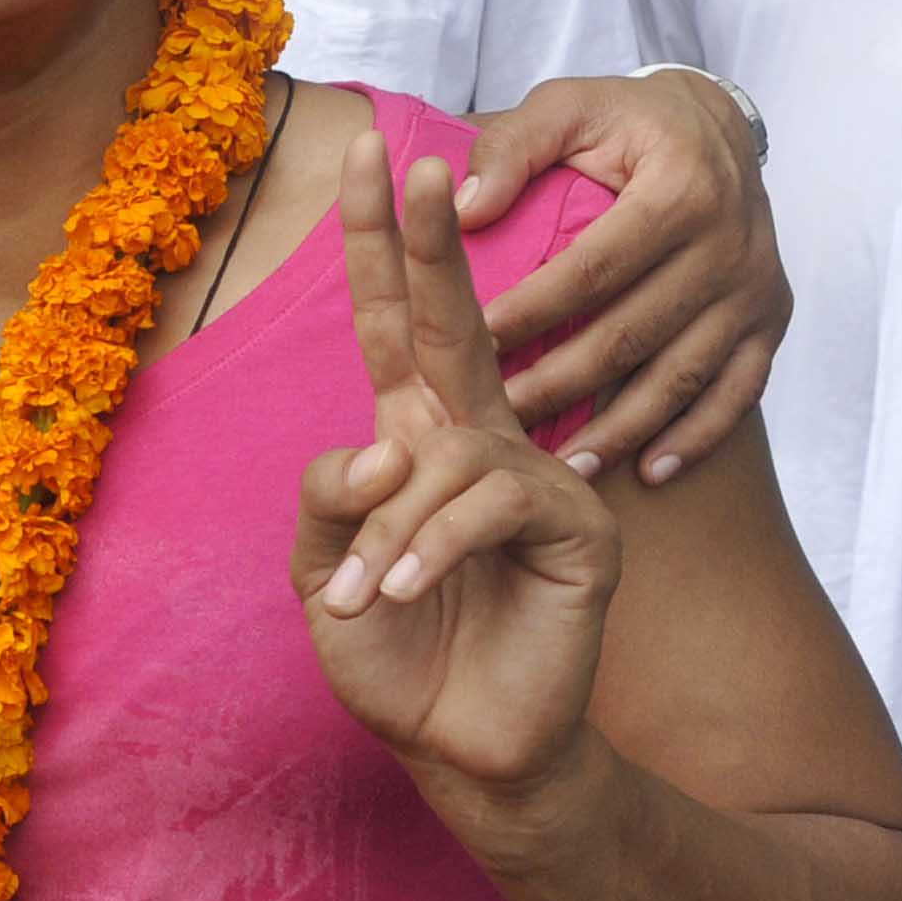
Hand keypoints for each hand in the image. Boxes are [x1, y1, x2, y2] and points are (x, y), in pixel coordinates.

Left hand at [295, 140, 619, 838]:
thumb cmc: (393, 652)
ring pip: (446, 454)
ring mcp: (534, 477)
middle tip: (420, 166)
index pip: (392, 320)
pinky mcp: (577, 526)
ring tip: (362, 598)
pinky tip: (403, 592)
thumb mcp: (324, 573)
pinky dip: (432, 547)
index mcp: (413, 435)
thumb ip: (328, 499)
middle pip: (451, 323)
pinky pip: (490, 503)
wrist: (459, 746)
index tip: (366, 154)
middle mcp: (476, 440)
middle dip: (429, 245)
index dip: (378, 242)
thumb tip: (382, 445)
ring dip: (389, 530)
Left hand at [459, 70, 786, 484]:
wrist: (717, 128)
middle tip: (497, 420)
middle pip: (634, 332)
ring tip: (563, 466)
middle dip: (562, 383)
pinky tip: (649, 472)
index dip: (534, 311)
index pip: (594, 267)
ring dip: (622, 428)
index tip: (474, 346)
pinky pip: (737, 393)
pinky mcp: (771, 323)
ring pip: (683, 375)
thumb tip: (463, 209)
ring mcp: (756, 291)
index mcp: (680, 189)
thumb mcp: (567, 107)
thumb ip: (512, 148)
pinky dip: (695, 438)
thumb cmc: (624, 122)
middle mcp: (730, 244)